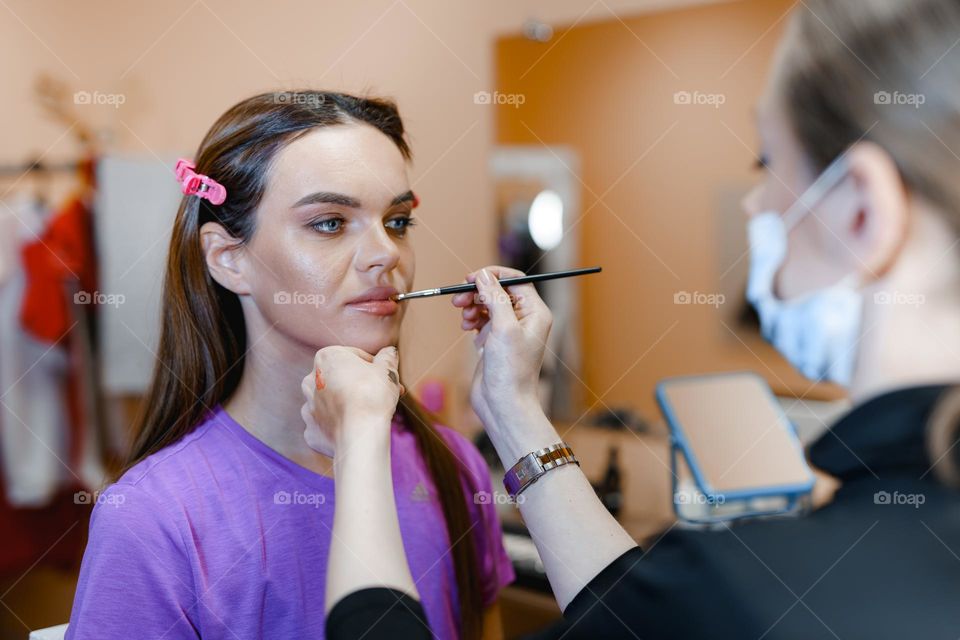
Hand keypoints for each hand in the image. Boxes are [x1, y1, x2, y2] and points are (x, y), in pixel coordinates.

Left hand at [300, 345, 403, 456]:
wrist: (360, 434)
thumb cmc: (372, 396)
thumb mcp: (387, 370)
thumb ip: (387, 358)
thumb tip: (389, 352)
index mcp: (326, 357)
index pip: (355, 357)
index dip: (374, 367)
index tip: (387, 379)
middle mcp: (311, 380)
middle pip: (340, 379)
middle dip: (359, 386)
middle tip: (381, 396)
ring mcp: (308, 406)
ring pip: (331, 402)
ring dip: (346, 404)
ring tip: (368, 413)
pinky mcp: (311, 430)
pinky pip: (326, 425)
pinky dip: (338, 426)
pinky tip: (354, 429)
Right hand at [452, 266, 551, 431]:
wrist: (503, 403)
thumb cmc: (511, 370)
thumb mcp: (503, 328)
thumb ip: (495, 297)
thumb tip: (484, 275)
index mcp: (535, 313)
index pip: (516, 280)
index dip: (493, 276)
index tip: (472, 278)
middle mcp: (523, 319)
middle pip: (498, 291)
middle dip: (477, 292)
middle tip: (459, 298)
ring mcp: (508, 331)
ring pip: (486, 305)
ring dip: (472, 306)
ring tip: (463, 317)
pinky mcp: (493, 342)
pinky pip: (480, 320)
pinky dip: (471, 319)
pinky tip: (466, 327)